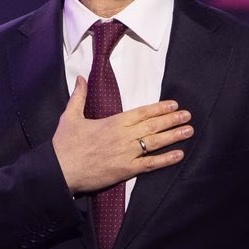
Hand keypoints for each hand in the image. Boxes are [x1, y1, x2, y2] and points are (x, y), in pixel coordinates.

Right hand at [50, 81, 190, 194]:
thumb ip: (79, 96)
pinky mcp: (126, 170)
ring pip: (155, 143)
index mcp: (113, 122)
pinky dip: (166, 159)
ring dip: (173, 136)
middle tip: (188, 116)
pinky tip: (179, 155)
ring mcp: (126, 153)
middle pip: (153, 126)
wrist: (60, 170)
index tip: (174, 105)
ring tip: (188, 131)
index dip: (159, 108)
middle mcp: (123, 136)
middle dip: (172, 120)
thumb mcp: (69, 116)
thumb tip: (81, 78)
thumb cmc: (64, 145)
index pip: (142, 112)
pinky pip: (150, 164)